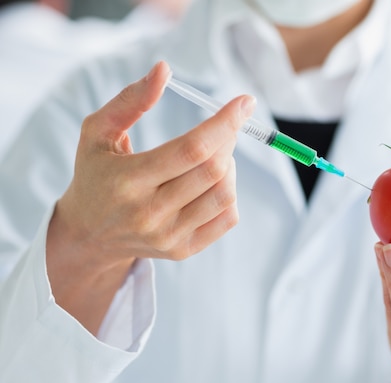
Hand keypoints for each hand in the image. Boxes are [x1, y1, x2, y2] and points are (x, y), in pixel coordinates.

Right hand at [46, 61, 255, 332]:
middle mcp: (149, 213)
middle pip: (213, 170)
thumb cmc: (95, 174)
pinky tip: (211, 182)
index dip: (224, 122)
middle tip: (222, 129)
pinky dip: (229, 192)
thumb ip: (130, 100)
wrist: (88, 235)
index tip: (245, 102)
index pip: (191, 148)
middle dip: (227, 140)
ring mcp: (169, 236)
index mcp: (128, 180)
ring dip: (229, 166)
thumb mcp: (97, 132)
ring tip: (212, 156)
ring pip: (226, 194)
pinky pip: (228, 218)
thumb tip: (165, 69)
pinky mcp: (183, 250)